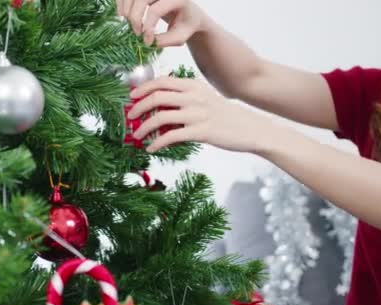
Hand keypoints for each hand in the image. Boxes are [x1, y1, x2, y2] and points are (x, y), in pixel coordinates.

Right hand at [117, 0, 205, 46]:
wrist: (187, 12)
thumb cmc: (185, 24)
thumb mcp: (180, 36)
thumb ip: (165, 40)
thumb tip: (147, 42)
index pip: (156, 10)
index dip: (148, 27)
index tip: (147, 41)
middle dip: (134, 17)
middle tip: (136, 33)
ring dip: (125, 9)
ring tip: (126, 23)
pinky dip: (121, 2)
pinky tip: (122, 14)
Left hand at [128, 76, 273, 152]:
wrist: (250, 129)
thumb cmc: (224, 115)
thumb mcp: (205, 97)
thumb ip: (184, 96)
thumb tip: (158, 103)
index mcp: (193, 85)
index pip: (161, 81)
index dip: (143, 88)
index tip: (131, 96)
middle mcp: (193, 97)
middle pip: (156, 97)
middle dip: (138, 107)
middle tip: (130, 117)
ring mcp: (197, 114)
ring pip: (160, 118)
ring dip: (143, 127)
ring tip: (136, 135)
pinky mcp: (200, 132)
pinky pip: (170, 137)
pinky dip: (156, 143)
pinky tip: (151, 148)